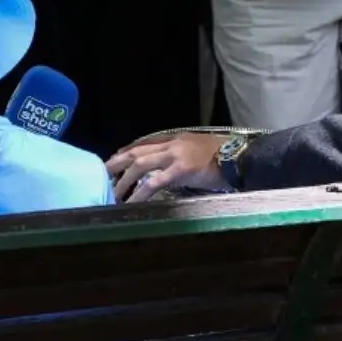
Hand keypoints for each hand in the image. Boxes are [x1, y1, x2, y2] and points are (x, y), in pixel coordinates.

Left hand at [105, 133, 229, 202]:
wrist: (240, 156)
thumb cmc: (223, 156)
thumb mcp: (197, 150)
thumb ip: (180, 157)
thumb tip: (165, 171)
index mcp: (175, 139)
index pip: (144, 143)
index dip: (126, 152)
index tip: (113, 161)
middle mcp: (171, 144)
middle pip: (135, 152)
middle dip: (115, 163)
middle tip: (101, 176)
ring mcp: (175, 155)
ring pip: (140, 164)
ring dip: (123, 180)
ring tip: (113, 193)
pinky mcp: (181, 170)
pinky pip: (155, 182)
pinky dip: (140, 192)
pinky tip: (131, 202)